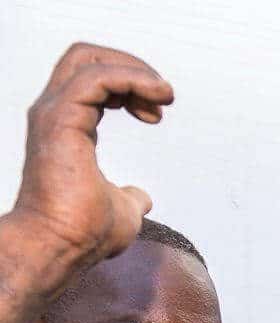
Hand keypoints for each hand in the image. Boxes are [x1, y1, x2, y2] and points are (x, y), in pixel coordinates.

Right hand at [11, 43, 173, 267]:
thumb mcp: (122, 209)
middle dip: (130, 66)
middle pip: (86, 57)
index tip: (156, 113)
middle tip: (162, 95)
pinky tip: (156, 99)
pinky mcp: (61, 120)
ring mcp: (54, 114)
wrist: (62, 247)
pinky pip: (98, 78)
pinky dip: (131, 79)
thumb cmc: (85, 233)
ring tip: (164, 96)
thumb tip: (141, 198)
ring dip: (136, 71)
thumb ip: (130, 196)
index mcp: (66, 126)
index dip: (128, 84)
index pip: (92, 79)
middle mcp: (55, 113)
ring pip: (90, 59)